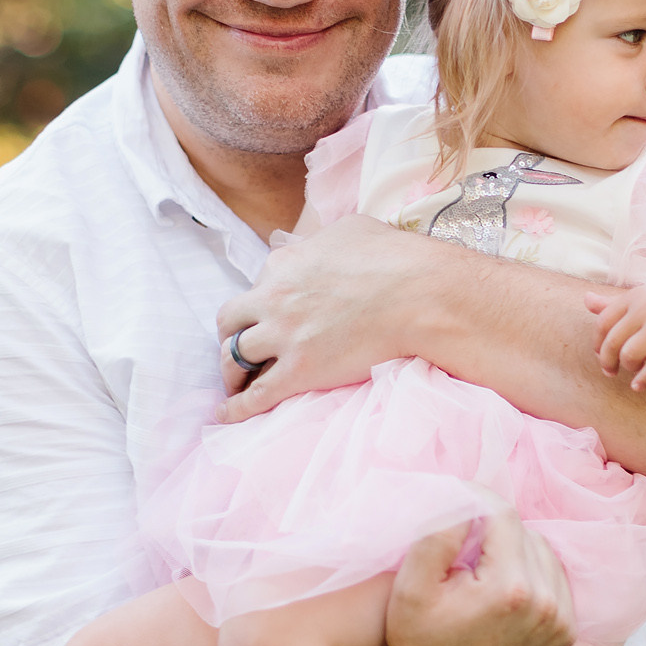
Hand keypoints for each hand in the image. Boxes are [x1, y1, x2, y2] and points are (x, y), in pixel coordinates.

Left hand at [215, 216, 449, 422]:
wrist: (419, 296)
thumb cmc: (396, 259)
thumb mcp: (350, 230)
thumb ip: (324, 239)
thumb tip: (322, 246)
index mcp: (284, 263)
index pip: (260, 283)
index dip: (265, 301)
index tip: (274, 314)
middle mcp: (274, 297)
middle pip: (230, 320)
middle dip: (231, 335)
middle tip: (240, 347)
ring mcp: (284, 336)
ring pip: (234, 356)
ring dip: (230, 371)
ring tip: (235, 382)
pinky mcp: (298, 371)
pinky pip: (256, 395)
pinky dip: (236, 407)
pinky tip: (226, 415)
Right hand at [363, 507, 574, 645]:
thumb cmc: (414, 644)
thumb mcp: (411, 585)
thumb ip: (440, 533)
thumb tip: (467, 498)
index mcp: (509, 588)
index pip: (503, 516)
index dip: (478, 501)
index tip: (460, 502)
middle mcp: (545, 606)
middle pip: (526, 535)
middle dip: (496, 531)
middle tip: (466, 543)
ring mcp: (559, 625)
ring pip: (545, 557)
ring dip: (517, 552)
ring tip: (484, 566)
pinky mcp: (564, 639)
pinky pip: (557, 586)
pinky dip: (534, 577)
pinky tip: (505, 588)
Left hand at [585, 282, 645, 390]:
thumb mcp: (642, 299)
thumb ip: (614, 303)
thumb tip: (586, 300)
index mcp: (634, 297)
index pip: (603, 322)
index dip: (598, 342)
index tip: (600, 353)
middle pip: (613, 342)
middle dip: (607, 361)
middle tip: (610, 371)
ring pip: (630, 355)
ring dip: (627, 368)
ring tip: (632, 370)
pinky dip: (643, 380)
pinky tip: (639, 386)